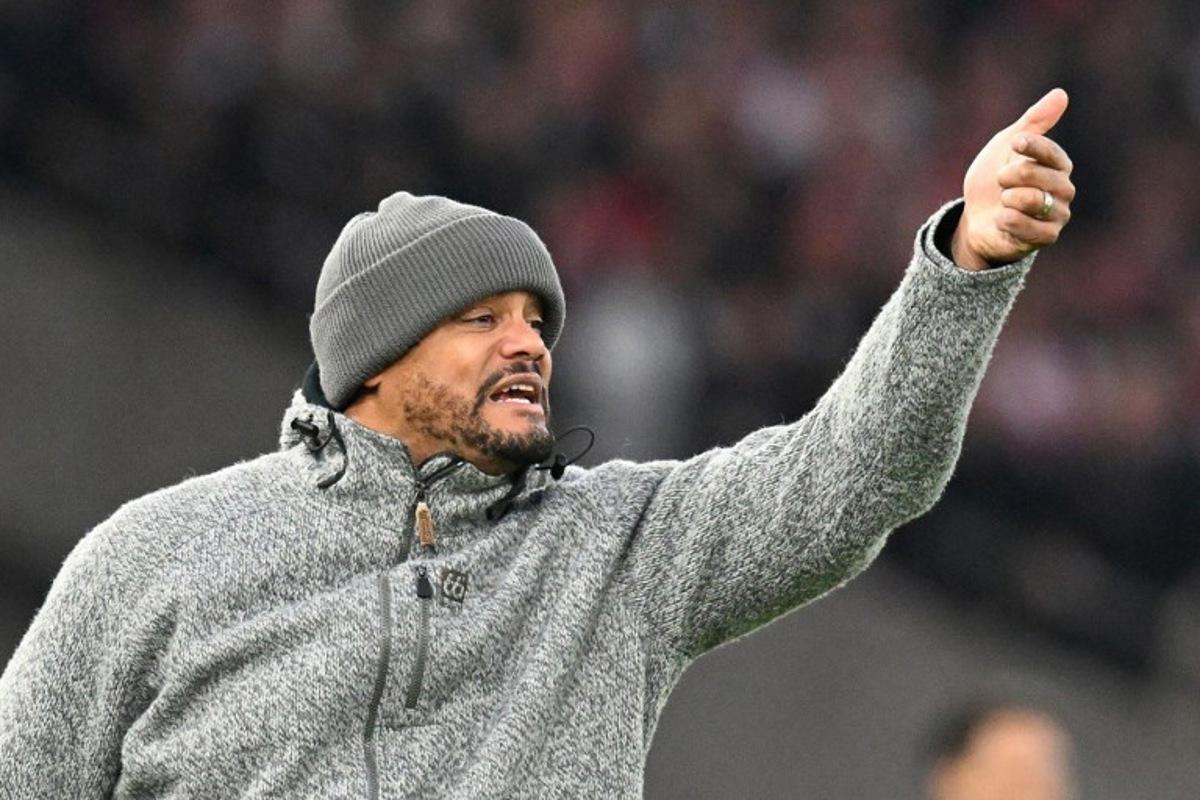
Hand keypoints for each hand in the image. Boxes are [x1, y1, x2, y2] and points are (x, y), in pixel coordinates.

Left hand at [952, 88, 1075, 269]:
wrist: (976, 218)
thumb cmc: (994, 180)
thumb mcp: (1006, 146)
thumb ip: (1033, 122)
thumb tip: (1061, 94)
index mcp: (1058, 165)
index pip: (1053, 152)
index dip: (1033, 146)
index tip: (1014, 143)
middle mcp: (1064, 190)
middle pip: (1042, 176)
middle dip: (1012, 176)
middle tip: (1000, 179)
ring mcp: (1057, 215)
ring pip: (1036, 201)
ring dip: (1010, 198)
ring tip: (1004, 200)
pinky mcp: (1046, 237)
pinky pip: (1030, 227)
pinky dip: (1008, 220)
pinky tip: (1003, 219)